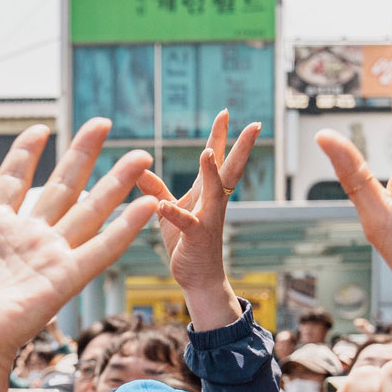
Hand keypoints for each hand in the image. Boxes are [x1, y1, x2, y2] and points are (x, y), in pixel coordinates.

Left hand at [0, 123, 154, 375]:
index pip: (14, 180)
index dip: (26, 153)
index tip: (39, 128)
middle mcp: (25, 239)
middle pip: (62, 187)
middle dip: (83, 154)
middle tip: (103, 123)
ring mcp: (47, 257)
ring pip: (89, 211)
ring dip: (116, 183)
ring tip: (140, 156)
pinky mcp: (63, 279)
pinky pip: (101, 250)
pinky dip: (125, 228)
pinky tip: (146, 206)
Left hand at [137, 109, 258, 328]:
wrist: (198, 279)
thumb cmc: (186, 244)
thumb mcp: (168, 212)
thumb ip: (156, 190)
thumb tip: (138, 171)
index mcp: (207, 193)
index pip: (216, 159)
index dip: (220, 136)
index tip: (225, 112)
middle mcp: (213, 202)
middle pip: (229, 169)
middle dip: (240, 146)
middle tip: (253, 124)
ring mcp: (208, 219)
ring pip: (214, 192)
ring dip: (210, 172)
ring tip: (206, 152)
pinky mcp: (196, 237)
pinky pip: (186, 222)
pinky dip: (174, 213)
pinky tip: (163, 205)